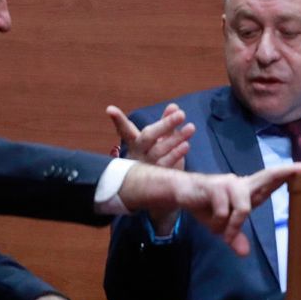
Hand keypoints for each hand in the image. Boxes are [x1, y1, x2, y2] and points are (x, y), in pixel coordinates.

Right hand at [108, 103, 193, 234]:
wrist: (155, 193)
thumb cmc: (155, 159)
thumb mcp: (159, 141)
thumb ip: (165, 124)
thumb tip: (174, 106)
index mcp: (136, 144)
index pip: (125, 130)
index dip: (118, 120)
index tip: (110, 109)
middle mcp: (138, 155)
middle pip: (147, 138)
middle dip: (164, 124)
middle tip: (181, 113)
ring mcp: (146, 167)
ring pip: (159, 151)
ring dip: (176, 138)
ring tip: (191, 127)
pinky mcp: (156, 177)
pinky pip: (166, 165)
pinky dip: (176, 154)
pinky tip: (186, 145)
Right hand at [118, 163, 300, 256]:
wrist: (181, 192)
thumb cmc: (206, 205)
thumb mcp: (221, 226)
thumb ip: (233, 236)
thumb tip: (243, 253)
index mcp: (248, 191)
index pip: (273, 180)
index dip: (291, 173)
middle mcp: (242, 184)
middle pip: (269, 175)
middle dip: (289, 172)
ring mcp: (230, 183)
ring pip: (244, 208)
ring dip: (232, 226)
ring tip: (222, 234)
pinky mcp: (216, 186)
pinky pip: (225, 212)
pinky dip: (218, 224)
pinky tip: (210, 222)